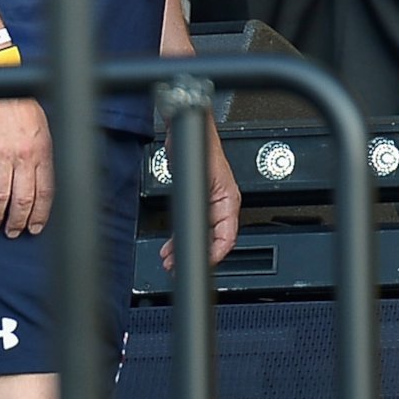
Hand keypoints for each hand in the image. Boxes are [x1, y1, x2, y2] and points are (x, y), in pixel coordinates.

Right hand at [0, 97, 52, 236]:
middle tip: (13, 232)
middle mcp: (24, 155)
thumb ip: (42, 153)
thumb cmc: (19, 102)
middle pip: (23, 199)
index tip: (35, 227)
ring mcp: (0, 155)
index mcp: (43, 150)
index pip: (46, 191)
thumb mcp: (41, 127)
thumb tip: (42, 180)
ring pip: (0, 197)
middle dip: (18, 222)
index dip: (40, 214)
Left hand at [158, 117, 242, 271]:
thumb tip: (191, 231)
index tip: (200, 264)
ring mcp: (209, 205)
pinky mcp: (196, 201)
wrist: (187, 134)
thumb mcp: (199, 183)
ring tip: (169, 258)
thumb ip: (199, 208)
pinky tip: (170, 243)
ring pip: (200, 235)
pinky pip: (191, 225)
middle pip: (212, 241)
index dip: (215, 255)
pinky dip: (180, 236)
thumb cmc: (201, 150)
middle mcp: (221, 206)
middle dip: (192, 254)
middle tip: (173, 264)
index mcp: (229, 202)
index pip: (227, 238)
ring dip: (183, 247)